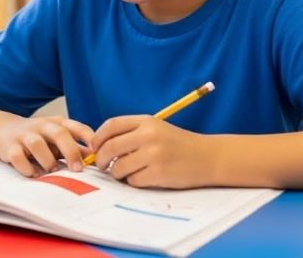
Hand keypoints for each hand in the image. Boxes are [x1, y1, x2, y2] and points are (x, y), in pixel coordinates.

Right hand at [0, 116, 93, 176]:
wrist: (3, 130)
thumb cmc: (38, 137)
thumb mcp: (57, 139)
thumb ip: (76, 148)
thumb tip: (98, 160)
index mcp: (56, 123)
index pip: (77, 127)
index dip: (89, 139)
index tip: (98, 153)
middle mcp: (41, 126)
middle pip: (59, 133)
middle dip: (70, 151)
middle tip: (77, 169)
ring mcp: (24, 135)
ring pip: (37, 144)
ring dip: (47, 160)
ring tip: (51, 170)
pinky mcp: (9, 147)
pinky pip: (18, 157)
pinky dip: (27, 168)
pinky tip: (33, 173)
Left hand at [90, 115, 212, 188]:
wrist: (208, 157)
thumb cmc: (178, 144)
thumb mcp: (156, 128)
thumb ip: (130, 133)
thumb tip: (99, 146)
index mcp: (146, 121)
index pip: (111, 125)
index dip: (97, 138)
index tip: (94, 147)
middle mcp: (149, 135)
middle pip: (110, 147)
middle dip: (101, 159)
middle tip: (103, 165)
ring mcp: (154, 154)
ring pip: (119, 167)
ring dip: (118, 173)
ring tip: (127, 172)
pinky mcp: (159, 173)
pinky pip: (133, 180)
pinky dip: (133, 181)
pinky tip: (144, 177)